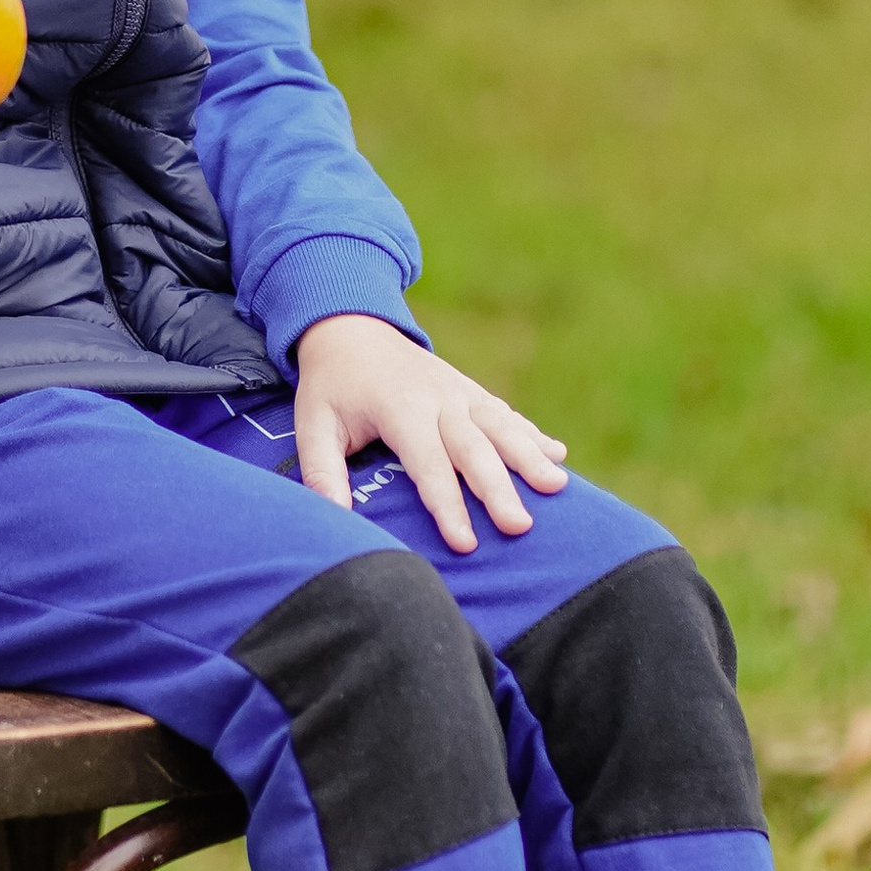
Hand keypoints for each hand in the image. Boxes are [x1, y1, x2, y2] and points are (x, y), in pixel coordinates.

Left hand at [292, 315, 568, 552]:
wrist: (350, 326)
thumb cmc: (331, 385)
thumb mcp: (312, 424)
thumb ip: (321, 471)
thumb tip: (333, 518)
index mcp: (400, 408)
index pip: (428, 464)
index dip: (447, 505)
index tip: (465, 544)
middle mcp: (438, 398)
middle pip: (474, 449)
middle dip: (499, 489)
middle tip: (520, 527)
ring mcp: (459, 391)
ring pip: (500, 428)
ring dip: (530, 457)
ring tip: (557, 486)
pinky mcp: (470, 390)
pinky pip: (505, 414)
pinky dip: (532, 434)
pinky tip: (558, 455)